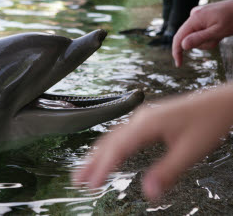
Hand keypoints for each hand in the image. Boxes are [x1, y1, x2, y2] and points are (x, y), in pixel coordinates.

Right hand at [73, 84, 232, 200]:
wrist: (220, 102)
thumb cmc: (208, 121)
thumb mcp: (190, 151)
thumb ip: (167, 172)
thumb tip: (149, 192)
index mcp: (146, 124)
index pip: (116, 149)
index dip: (101, 168)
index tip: (90, 185)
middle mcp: (139, 119)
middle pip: (108, 142)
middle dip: (91, 162)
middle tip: (76, 179)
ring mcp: (141, 118)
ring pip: (112, 137)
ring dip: (97, 154)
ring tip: (84, 170)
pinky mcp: (146, 120)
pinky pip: (120, 134)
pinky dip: (109, 147)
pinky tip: (107, 155)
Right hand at [172, 0, 232, 66]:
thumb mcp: (217, 32)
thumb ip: (199, 38)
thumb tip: (182, 46)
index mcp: (195, 18)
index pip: (179, 37)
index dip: (176, 52)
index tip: (179, 64)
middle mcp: (193, 15)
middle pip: (188, 37)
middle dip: (201, 43)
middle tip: (217, 40)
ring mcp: (197, 15)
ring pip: (194, 36)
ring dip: (206, 40)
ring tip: (219, 35)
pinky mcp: (201, 17)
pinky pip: (199, 31)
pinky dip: (207, 35)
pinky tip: (217, 32)